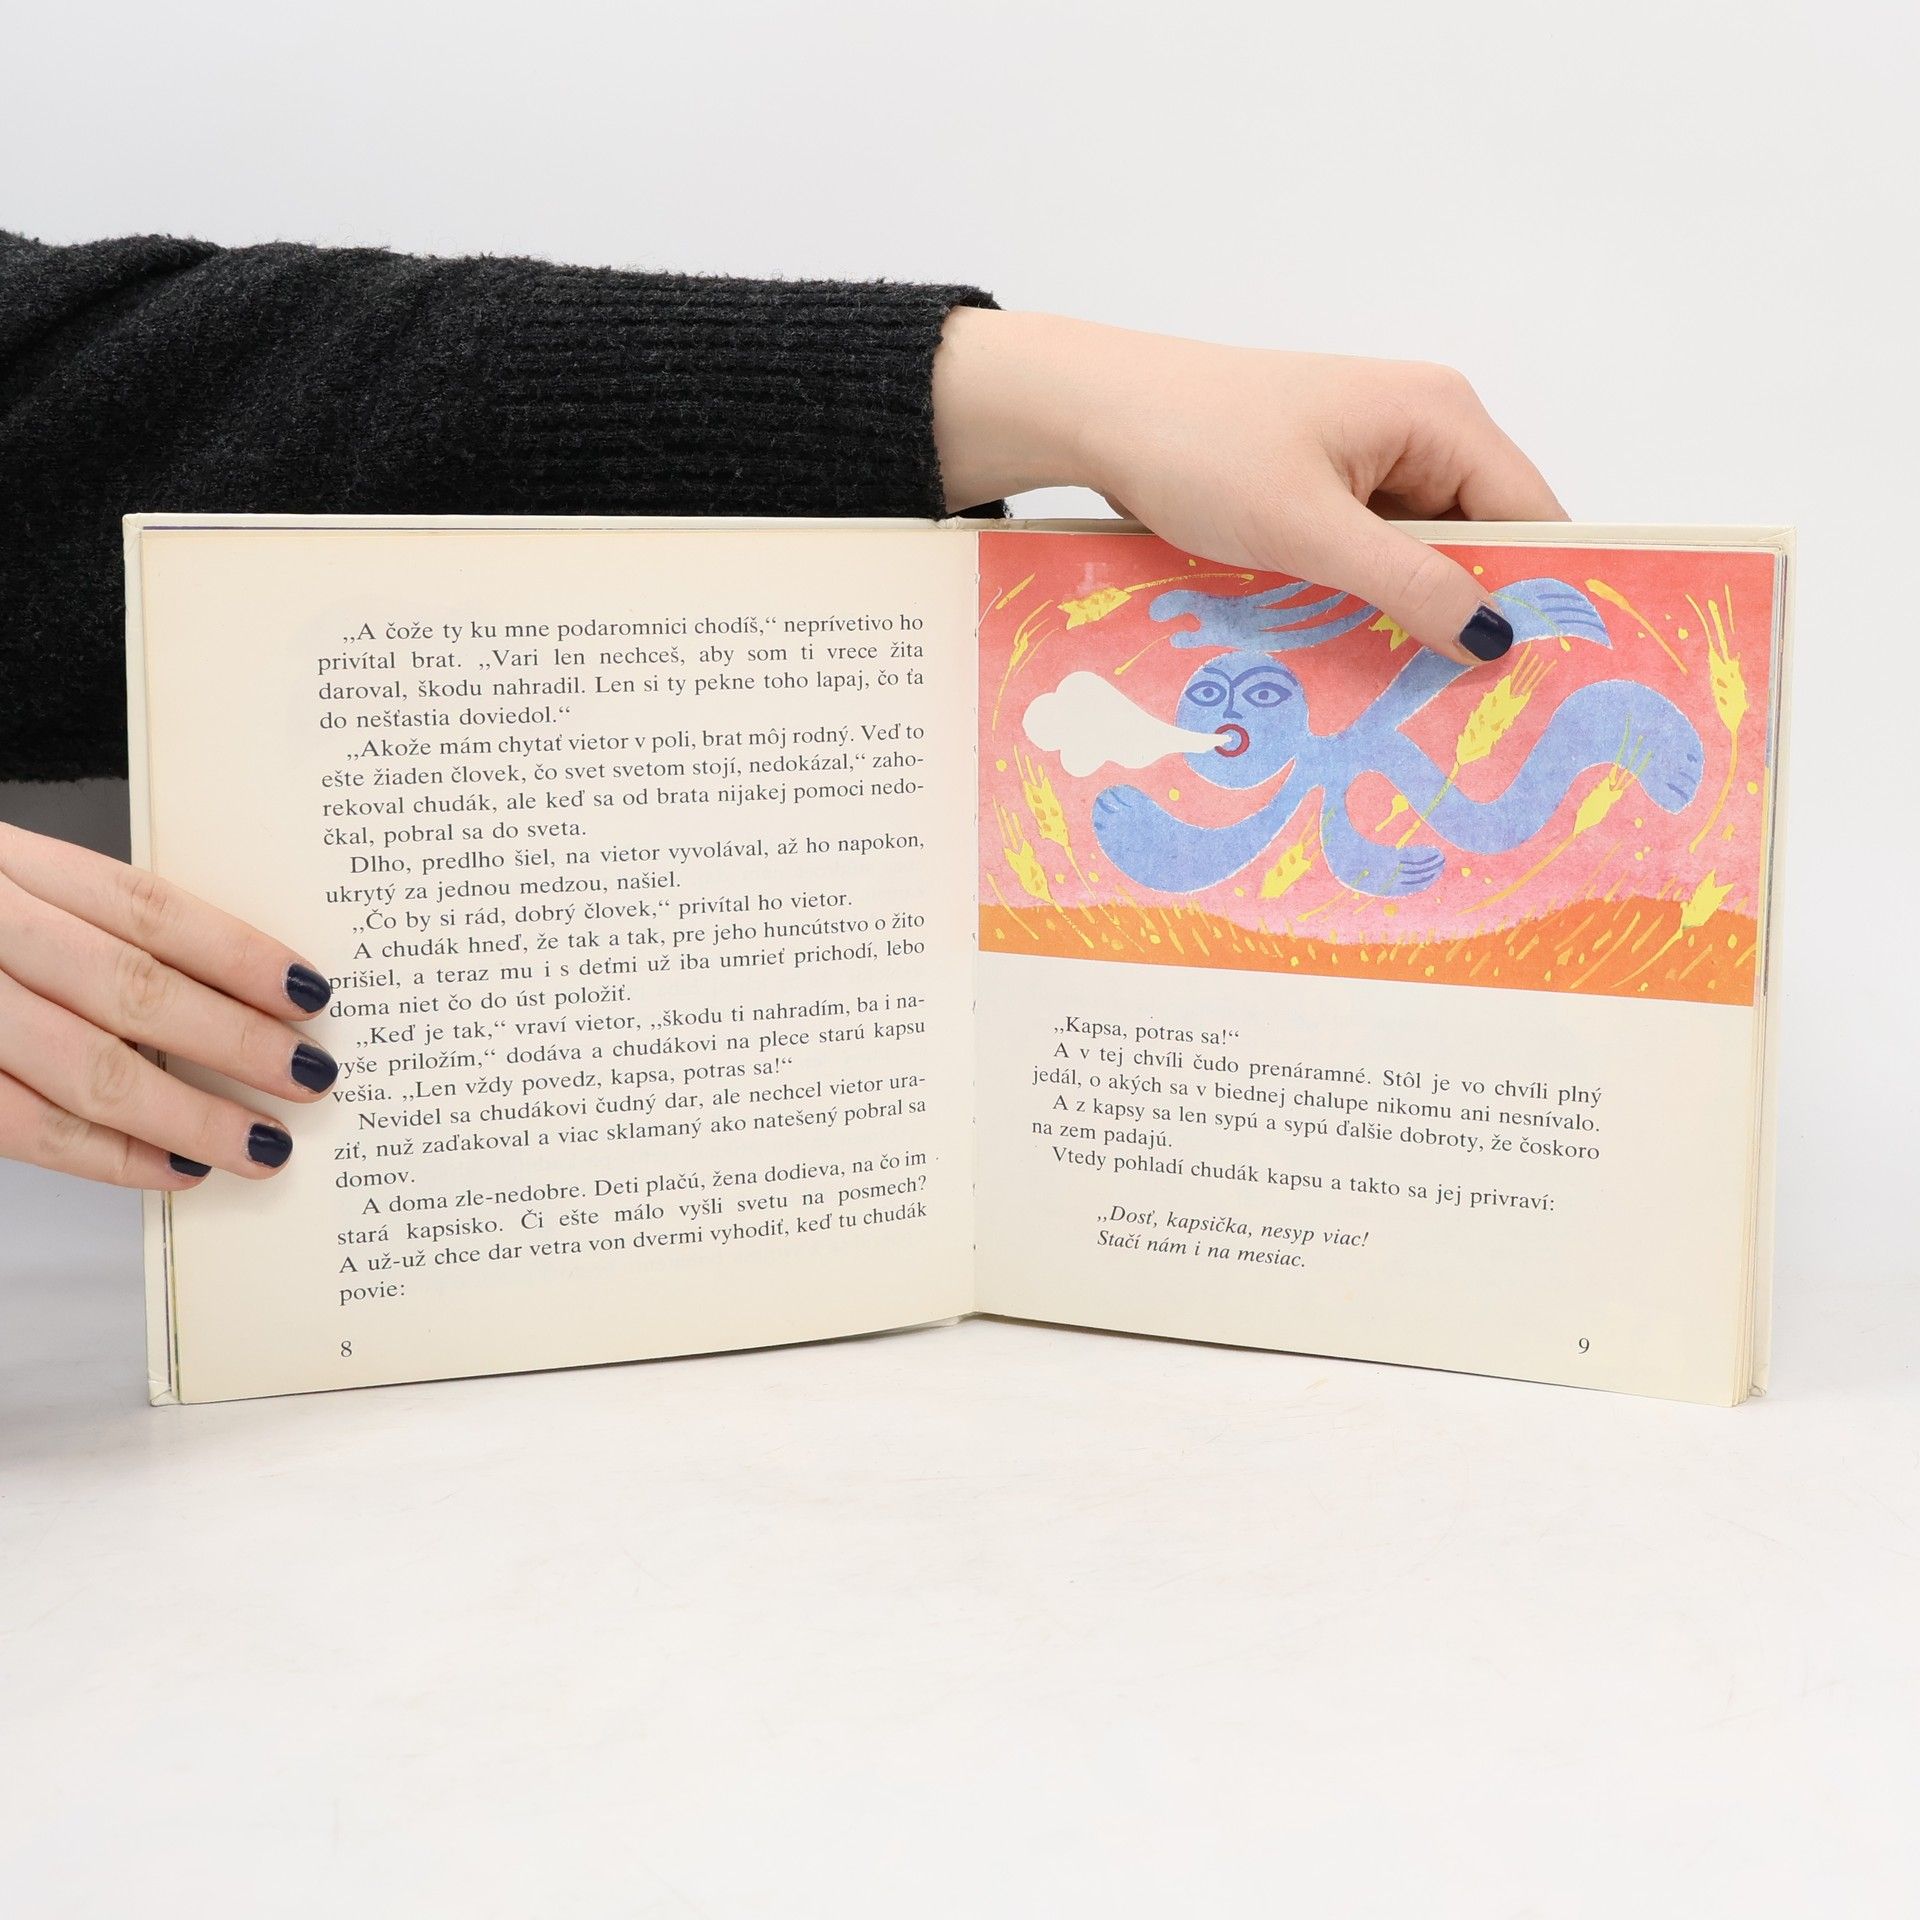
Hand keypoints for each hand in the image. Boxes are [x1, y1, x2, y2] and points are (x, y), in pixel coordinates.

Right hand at [0, 822, 336, 1187]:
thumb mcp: (8, 884)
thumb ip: (89, 923)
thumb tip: (230, 989)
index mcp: (5, 862)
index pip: (144, 905)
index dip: (236, 953)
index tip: (310, 992)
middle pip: (128, 988)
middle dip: (232, 1040)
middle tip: (310, 1076)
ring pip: (84, 1067)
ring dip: (187, 1114)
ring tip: (261, 1143)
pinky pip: (20, 1125)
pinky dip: (108, 1155)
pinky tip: (174, 1169)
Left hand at [932, 308, 1567, 667]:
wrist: (1098, 412)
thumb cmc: (1199, 449)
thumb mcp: (1308, 529)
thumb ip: (1407, 585)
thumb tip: (1496, 640)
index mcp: (1439, 415)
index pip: (1530, 514)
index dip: (1539, 594)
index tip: (1537, 681)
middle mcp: (1421, 426)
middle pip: (1480, 537)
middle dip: (1471, 614)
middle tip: (1470, 709)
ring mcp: (1370, 454)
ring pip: (1422, 552)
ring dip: (1413, 612)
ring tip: (1416, 695)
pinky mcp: (1324, 480)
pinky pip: (1371, 550)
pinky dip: (1368, 596)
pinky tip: (1358, 652)